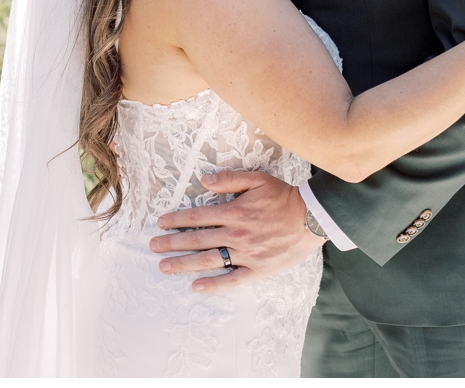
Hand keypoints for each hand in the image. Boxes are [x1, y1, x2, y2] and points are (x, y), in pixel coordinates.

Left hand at [148, 171, 324, 293]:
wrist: (311, 219)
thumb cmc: (284, 197)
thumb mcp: (257, 179)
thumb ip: (229, 179)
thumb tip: (203, 179)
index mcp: (233, 212)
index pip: (196, 217)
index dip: (176, 220)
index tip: (161, 223)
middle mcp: (236, 234)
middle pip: (197, 240)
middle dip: (172, 243)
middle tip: (153, 247)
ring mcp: (246, 254)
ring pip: (209, 260)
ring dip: (184, 264)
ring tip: (165, 267)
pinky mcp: (258, 270)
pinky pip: (232, 280)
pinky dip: (214, 285)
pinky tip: (197, 287)